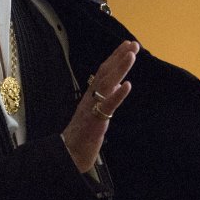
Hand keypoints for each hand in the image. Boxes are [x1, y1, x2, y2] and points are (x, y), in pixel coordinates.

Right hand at [63, 41, 137, 172]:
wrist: (67, 155)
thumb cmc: (81, 136)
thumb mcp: (94, 115)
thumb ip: (104, 100)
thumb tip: (117, 87)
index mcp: (90, 97)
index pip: (103, 73)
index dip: (115, 58)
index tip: (127, 46)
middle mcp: (90, 99)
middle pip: (105, 73)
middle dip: (119, 57)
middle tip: (133, 44)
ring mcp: (91, 108)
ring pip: (106, 84)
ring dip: (119, 68)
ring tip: (131, 55)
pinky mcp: (95, 121)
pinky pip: (107, 106)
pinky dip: (118, 95)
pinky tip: (127, 85)